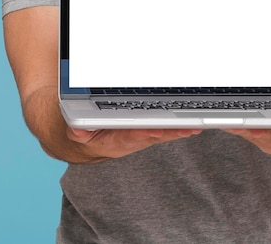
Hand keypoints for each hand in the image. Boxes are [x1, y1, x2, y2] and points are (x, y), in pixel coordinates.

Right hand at [67, 127, 202, 159]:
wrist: (91, 143)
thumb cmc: (87, 134)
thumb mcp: (77, 133)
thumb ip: (78, 132)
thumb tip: (76, 130)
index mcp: (114, 141)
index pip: (129, 136)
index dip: (141, 134)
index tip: (153, 131)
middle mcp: (131, 140)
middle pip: (152, 136)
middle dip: (169, 132)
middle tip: (185, 127)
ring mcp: (141, 138)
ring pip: (162, 134)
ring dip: (177, 131)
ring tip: (194, 126)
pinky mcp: (147, 134)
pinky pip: (164, 132)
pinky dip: (177, 129)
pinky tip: (191, 126)